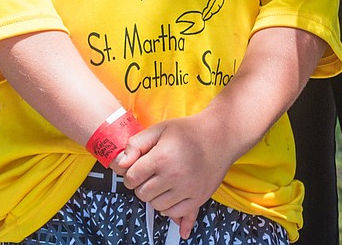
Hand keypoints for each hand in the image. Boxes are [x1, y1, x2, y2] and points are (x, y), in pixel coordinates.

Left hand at [116, 113, 232, 239]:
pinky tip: (170, 195)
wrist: (219, 136)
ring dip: (155, 197)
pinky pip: (175, 214)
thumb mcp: (159, 129)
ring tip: (162, 182)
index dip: (130, 174)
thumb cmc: (189, 131)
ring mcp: (187, 190)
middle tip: (150, 174)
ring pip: (157, 206)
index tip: (135, 170)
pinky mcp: (198, 199)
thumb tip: (122, 162)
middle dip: (141, 185)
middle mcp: (174, 176)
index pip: (132, 178)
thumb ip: (137, 143)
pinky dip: (169, 208)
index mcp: (162, 158)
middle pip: (142, 194)